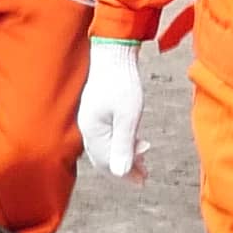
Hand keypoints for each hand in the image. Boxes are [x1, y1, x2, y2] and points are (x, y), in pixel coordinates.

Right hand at [78, 37, 148, 179]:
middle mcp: (88, 127)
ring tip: (143, 158)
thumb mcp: (128, 116)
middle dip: (124, 167)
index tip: (142, 180)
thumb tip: (122, 174)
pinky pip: (106, 135)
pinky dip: (121, 142)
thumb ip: (124, 145)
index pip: (107, 162)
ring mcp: (91, 119)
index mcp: (92, 131)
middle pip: (104, 157)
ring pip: (106, 146)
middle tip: (144, 175)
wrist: (113, 52)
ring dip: (124, 155)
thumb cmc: (122, 81)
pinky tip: (135, 140)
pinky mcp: (97, 111)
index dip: (125, 174)